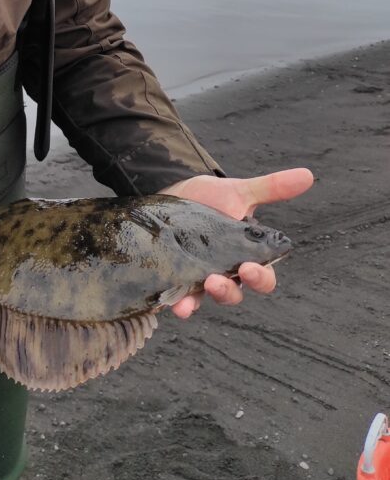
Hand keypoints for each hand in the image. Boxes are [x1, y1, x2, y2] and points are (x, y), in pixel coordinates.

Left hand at [159, 167, 312, 317]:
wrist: (174, 193)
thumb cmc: (212, 197)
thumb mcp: (239, 191)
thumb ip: (272, 187)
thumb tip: (307, 175)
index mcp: (247, 256)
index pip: (262, 277)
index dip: (259, 278)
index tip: (248, 268)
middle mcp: (225, 272)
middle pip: (234, 293)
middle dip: (227, 292)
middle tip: (215, 281)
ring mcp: (199, 277)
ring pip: (204, 299)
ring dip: (197, 303)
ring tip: (188, 301)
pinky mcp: (175, 276)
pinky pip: (177, 297)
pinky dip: (176, 303)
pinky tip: (172, 304)